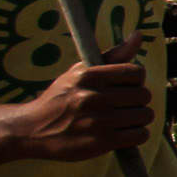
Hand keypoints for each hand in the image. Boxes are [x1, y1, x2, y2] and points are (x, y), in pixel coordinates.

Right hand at [0, 59, 152, 163]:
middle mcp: (92, 97)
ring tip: (123, 120)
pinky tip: (123, 133)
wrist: (31, 130)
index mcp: (88, 76)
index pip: (136, 72)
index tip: (125, 87)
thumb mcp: (80, 72)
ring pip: (144, 115)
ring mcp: (97, 121)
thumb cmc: (61, 98)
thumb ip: (113, 55)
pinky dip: (136, 135)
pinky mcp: (101, 142)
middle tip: (124, 106)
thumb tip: (138, 34)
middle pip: (143, 95)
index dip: (135, 81)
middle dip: (137, 101)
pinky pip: (139, 135)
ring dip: (138, 119)